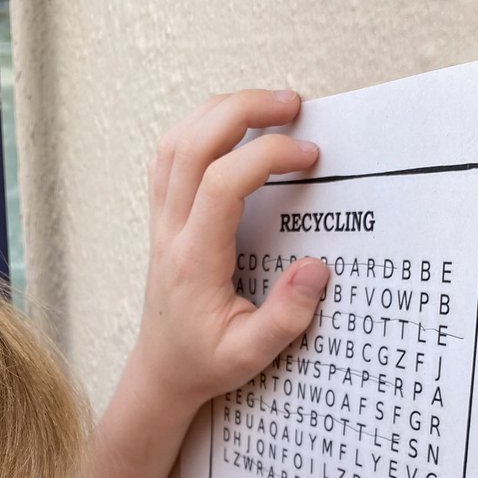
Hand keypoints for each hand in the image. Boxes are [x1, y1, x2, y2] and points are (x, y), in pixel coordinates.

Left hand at [135, 89, 329, 417]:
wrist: (162, 371)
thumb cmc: (204, 362)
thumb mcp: (250, 355)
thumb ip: (285, 318)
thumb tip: (316, 269)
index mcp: (194, 261)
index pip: (222, 183)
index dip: (267, 156)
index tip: (309, 158)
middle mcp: (170, 233)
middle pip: (192, 145)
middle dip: (243, 110)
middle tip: (292, 106)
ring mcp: (160, 222)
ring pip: (175, 143)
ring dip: (219, 111)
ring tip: (267, 106)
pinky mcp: (161, 219)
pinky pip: (168, 157)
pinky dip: (197, 128)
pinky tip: (230, 127)